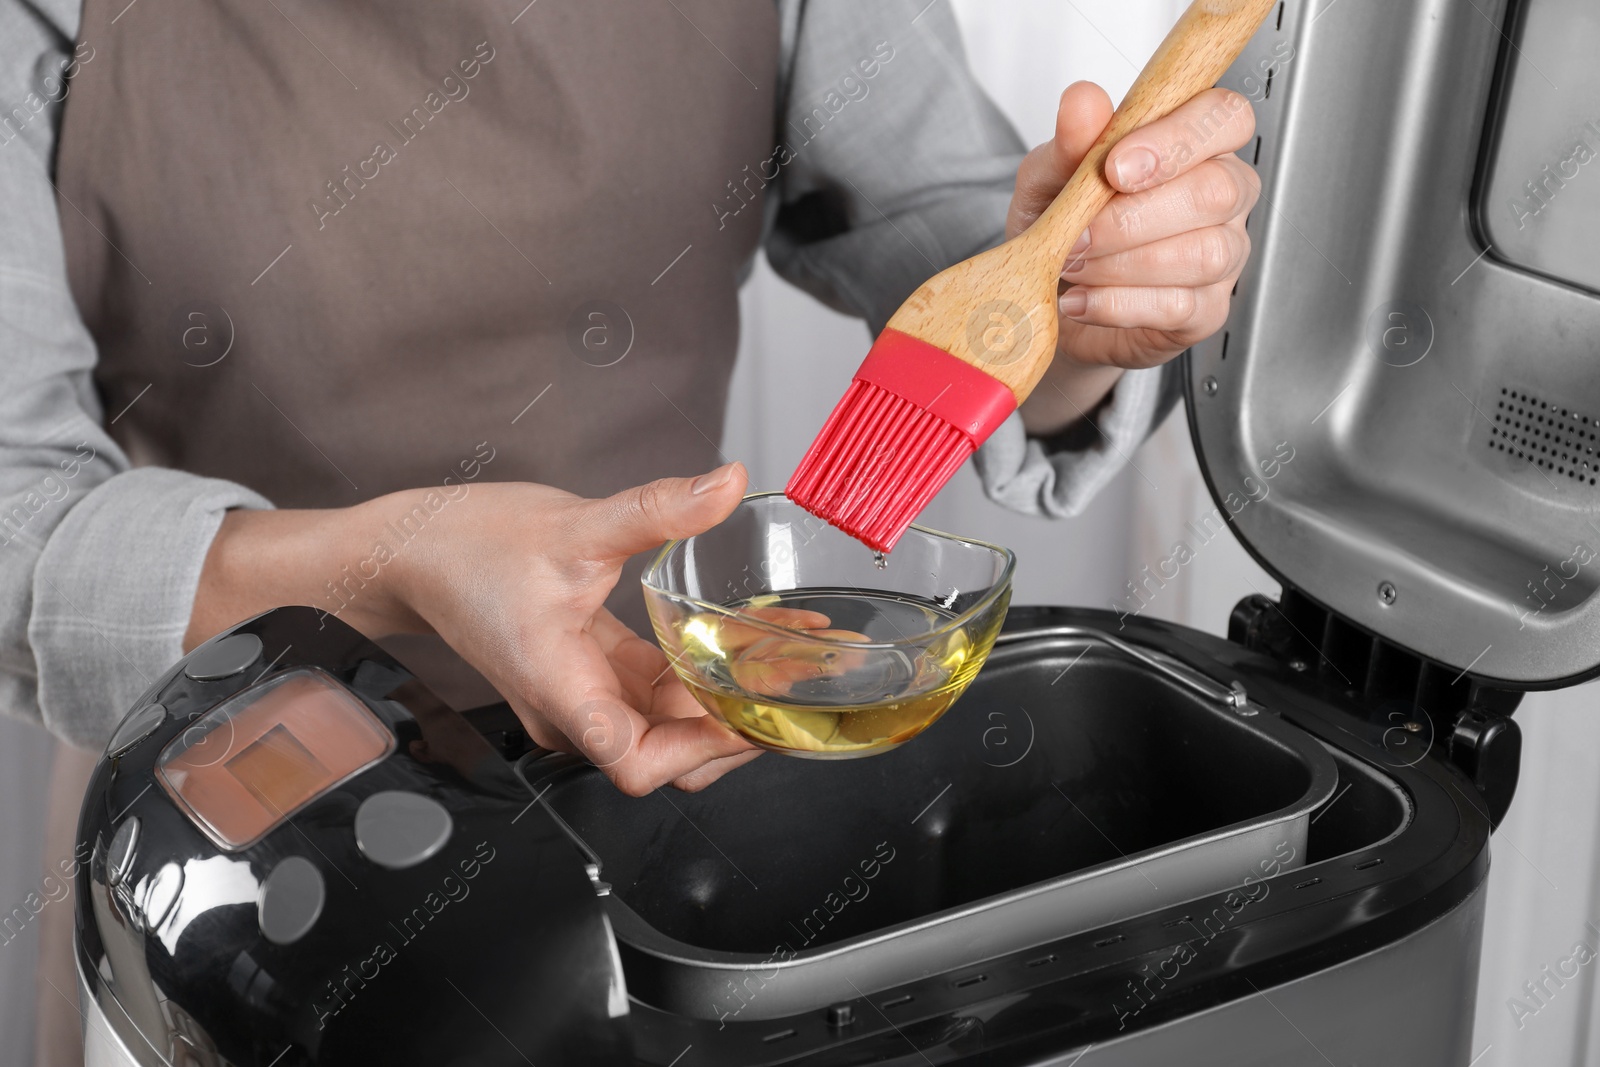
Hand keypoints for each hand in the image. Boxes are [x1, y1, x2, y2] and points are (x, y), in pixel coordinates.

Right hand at [187, 462, 760, 794]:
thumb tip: (726, 483)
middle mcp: (572, 707)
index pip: (639, 763)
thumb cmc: (464, 548)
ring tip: (789, 660)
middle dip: (734, 725)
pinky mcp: (585, 670)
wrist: (405, 549)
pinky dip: (697, 671)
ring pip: (665, 720)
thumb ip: (657, 510)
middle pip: (666, 751)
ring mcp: (579, 692)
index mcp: (562, 690)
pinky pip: (651, 687)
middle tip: (797, 686)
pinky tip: (742, 639)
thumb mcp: (573, 525)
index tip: (754, 718)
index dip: (702, 751)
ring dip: (724, 696)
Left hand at [1008, 82, 1259, 434]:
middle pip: (1216, 191)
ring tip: (1074, 266)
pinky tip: (1082, 298)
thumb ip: (1070, 142)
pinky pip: (1176, 306)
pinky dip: (1116, 304)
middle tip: (1078, 234)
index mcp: (1195, 143)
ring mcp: (1223, 255)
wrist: (1049, 298)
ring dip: (1121, 264)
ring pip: (1201, 253)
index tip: (1116, 167)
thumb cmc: (1064, 227)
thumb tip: (1083, 101)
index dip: (1178, 138)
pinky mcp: (1206, 311)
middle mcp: (1223, 194)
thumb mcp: (1049, 178)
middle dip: (1133, 216)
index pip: (1226, 116)